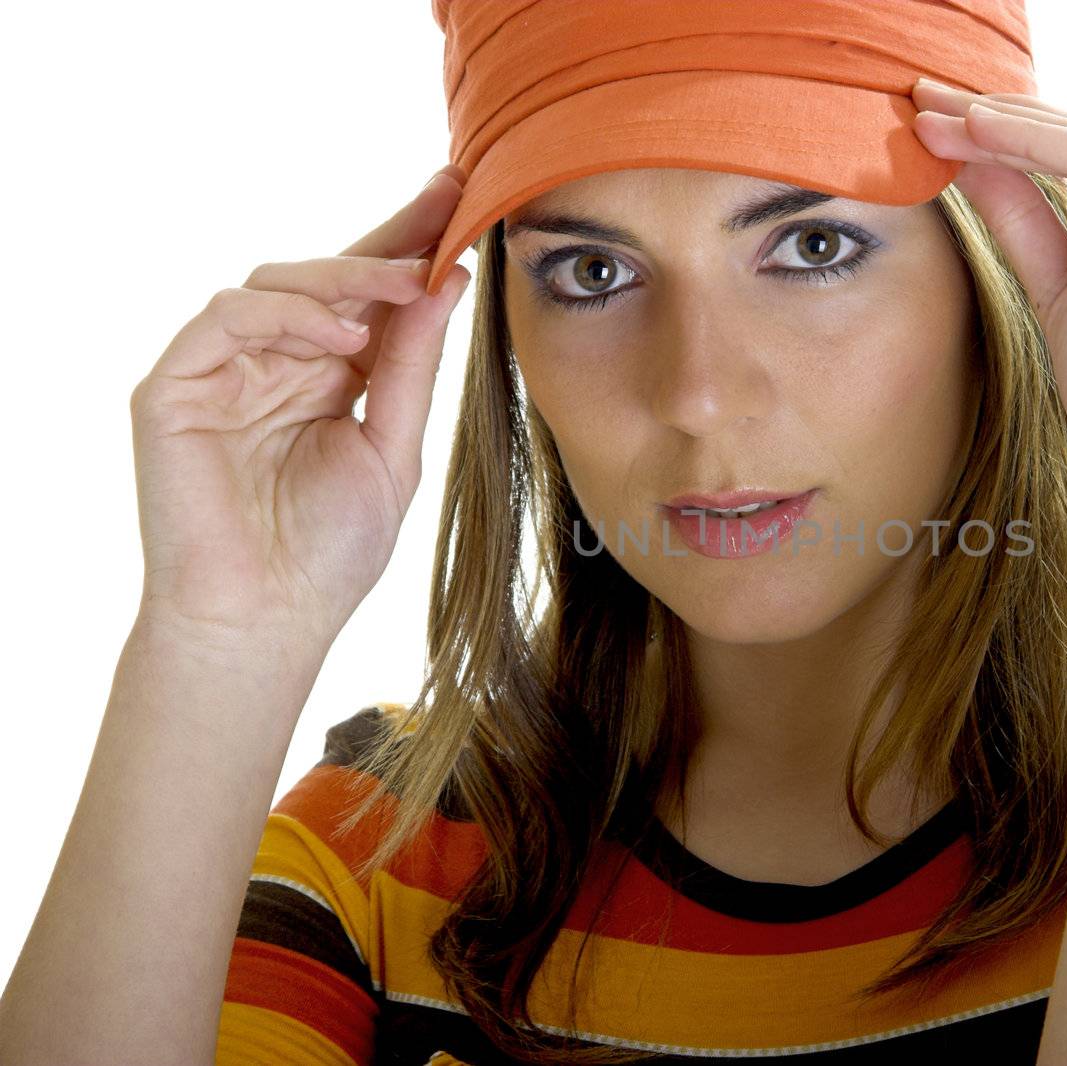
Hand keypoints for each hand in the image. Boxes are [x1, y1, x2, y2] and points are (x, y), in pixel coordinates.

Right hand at [128, 166, 472, 644]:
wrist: (267, 621)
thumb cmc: (329, 553)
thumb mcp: (393, 446)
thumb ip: (411, 364)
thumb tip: (445, 277)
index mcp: (330, 377)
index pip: (370, 297)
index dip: (411, 244)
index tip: (462, 195)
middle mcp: (276, 363)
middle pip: (326, 275)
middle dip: (388, 239)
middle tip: (445, 206)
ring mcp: (222, 371)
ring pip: (274, 282)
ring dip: (344, 278)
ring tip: (400, 290)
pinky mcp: (174, 386)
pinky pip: (226, 317)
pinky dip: (286, 314)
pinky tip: (339, 337)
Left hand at [911, 81, 1066, 498]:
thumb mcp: (1063, 294)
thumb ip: (1029, 227)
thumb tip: (976, 166)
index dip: (1012, 138)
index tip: (941, 127)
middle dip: (998, 116)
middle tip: (923, 97)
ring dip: (1002, 122)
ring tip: (932, 110)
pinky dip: (1030, 143)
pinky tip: (972, 132)